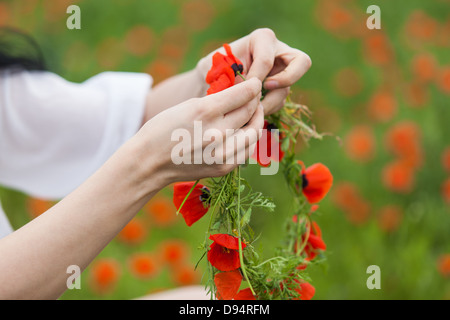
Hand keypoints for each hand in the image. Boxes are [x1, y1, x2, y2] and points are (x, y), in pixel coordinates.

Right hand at [133, 78, 264, 187]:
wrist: (149, 162)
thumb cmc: (164, 129)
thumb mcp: (187, 105)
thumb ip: (216, 100)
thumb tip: (243, 95)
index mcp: (205, 111)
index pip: (243, 94)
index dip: (254, 85)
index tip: (255, 82)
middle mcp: (217, 133)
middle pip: (251, 111)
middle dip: (256, 100)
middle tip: (255, 96)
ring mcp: (222, 153)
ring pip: (254, 132)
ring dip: (256, 120)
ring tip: (252, 113)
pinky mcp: (224, 167)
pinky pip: (246, 150)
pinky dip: (248, 139)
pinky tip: (243, 132)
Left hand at [196, 28, 311, 114]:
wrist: (210, 84)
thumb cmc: (210, 71)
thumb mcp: (211, 68)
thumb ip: (226, 74)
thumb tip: (243, 87)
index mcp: (261, 39)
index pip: (267, 58)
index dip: (255, 78)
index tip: (241, 89)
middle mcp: (278, 52)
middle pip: (302, 62)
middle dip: (286, 79)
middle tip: (267, 89)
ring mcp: (282, 71)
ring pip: (288, 89)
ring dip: (269, 103)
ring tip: (247, 109)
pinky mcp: (279, 89)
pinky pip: (281, 102)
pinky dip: (266, 109)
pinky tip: (249, 112)